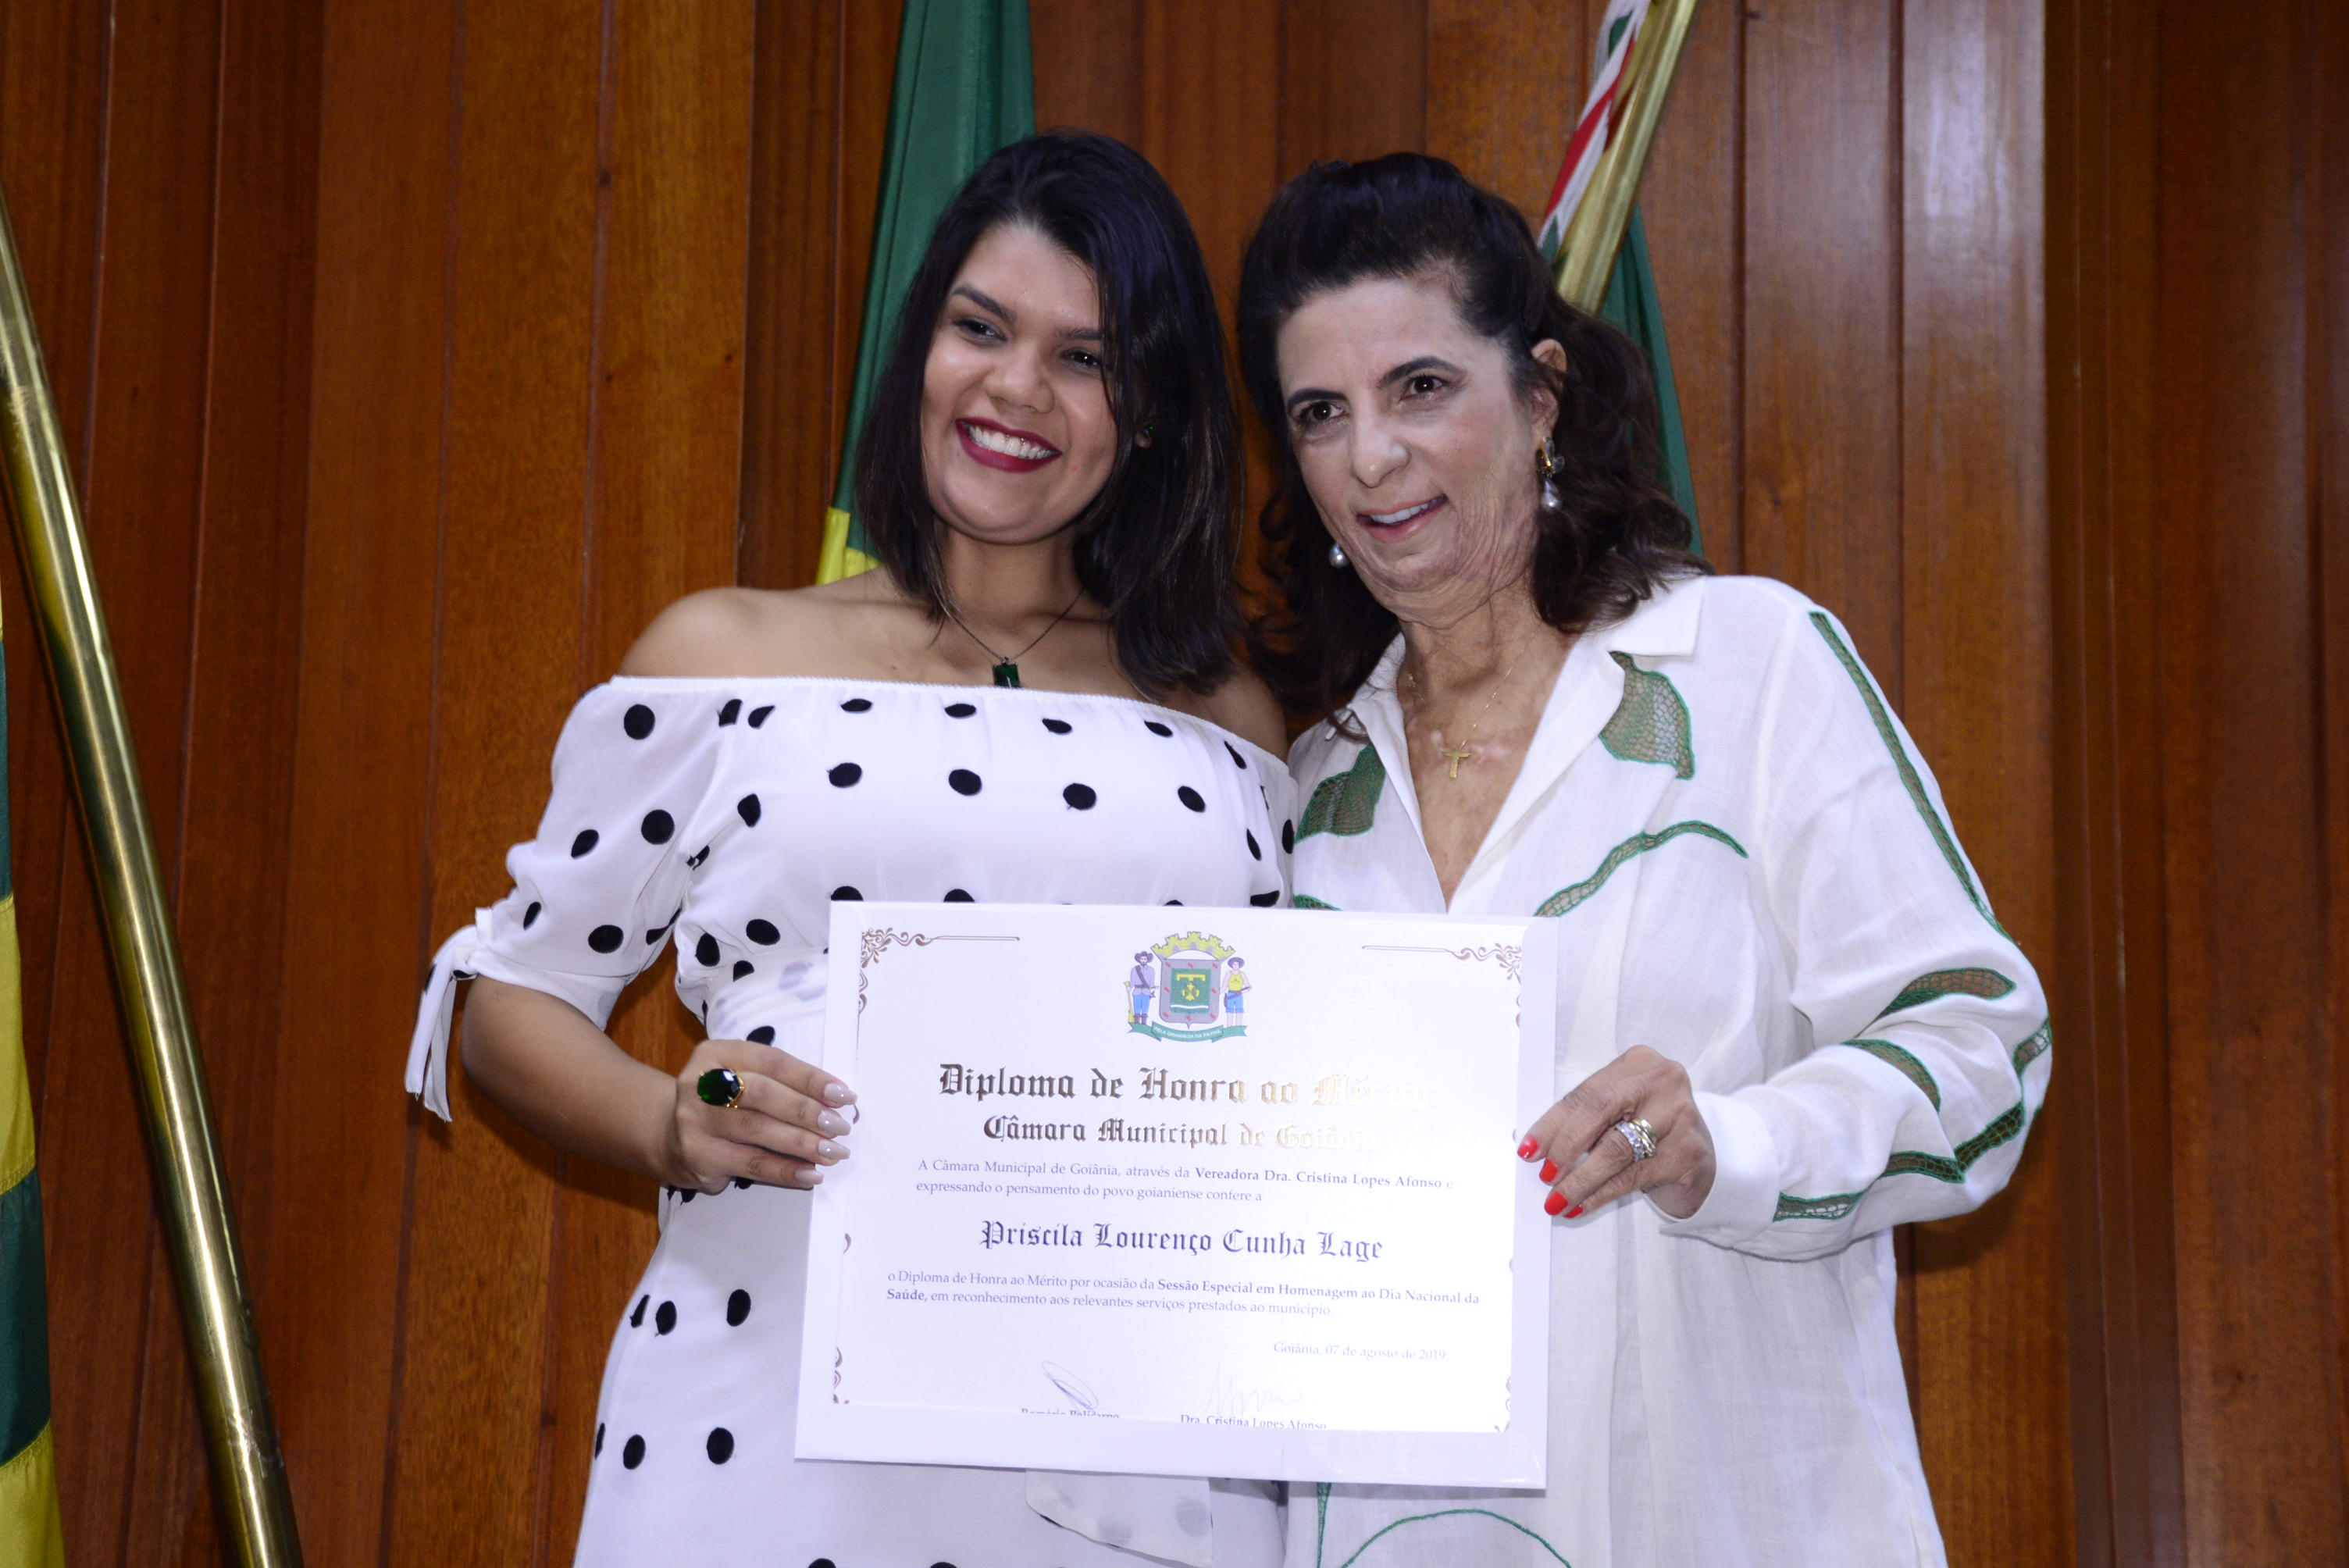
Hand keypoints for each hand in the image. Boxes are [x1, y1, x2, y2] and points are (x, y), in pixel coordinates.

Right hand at [662, 1036, 856, 1193]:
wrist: (669, 1137)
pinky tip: (810, 1174)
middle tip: (840, 1126)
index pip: (772, 1062)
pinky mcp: (698, 1155)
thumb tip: (835, 1103)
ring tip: (833, 1152)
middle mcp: (701, 1083)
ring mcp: (695, 1120)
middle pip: (763, 1094)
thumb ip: (779, 1084)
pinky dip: (784, 1170)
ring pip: (758, 1130)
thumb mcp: (742, 1080)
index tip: (844, 1095)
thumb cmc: (722, 1105)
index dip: (810, 1079)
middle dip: (807, 1111)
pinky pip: (750, 1164)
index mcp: (717, 1053)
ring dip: (802, 1143)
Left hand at [1517, 1045, 1714, 1219]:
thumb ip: (1583, 1121)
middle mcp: (1662, 1082)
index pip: (1585, 1094)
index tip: (1528, 1148)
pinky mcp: (1688, 1153)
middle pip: (1599, 1111)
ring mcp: (1680, 1116)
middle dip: (1565, 1147)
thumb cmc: (1649, 1132)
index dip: (1551, 1124)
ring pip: (1616, 1150)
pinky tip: (1582, 1205)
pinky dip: (1601, 1194)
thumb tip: (1532, 1144)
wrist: (1700, 1160)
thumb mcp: (1618, 1115)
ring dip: (1579, 1179)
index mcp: (1638, 1063)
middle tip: (1544, 1175)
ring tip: (1557, 1199)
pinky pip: (1633, 1177)